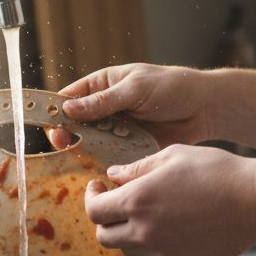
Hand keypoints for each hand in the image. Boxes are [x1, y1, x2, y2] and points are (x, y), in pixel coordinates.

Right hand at [51, 63, 214, 148]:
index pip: (68, 99)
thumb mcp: (136, 89)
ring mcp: (116, 130)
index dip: (56, 112)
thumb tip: (68, 109)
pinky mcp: (129, 149)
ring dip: (85, 151)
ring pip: (89, 144)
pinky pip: (109, 158)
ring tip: (84, 156)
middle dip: (67, 135)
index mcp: (102, 86)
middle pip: (74, 125)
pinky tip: (102, 169)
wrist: (205, 109)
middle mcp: (104, 109)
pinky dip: (104, 164)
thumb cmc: (172, 87)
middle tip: (66, 143)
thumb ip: (103, 101)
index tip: (51, 125)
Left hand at [84, 144, 255, 255]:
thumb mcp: (173, 155)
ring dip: (126, 233)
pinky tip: (172, 222)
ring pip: (129, 250)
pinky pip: (158, 255)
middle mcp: (145, 231)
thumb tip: (114, 175)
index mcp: (137, 201)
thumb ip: (138, 168)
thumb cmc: (218, 172)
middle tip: (113, 203)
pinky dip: (154, 241)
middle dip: (103, 220)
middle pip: (104, 237)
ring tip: (142, 213)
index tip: (97, 187)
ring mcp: (165, 251)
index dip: (90, 198)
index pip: (95, 210)